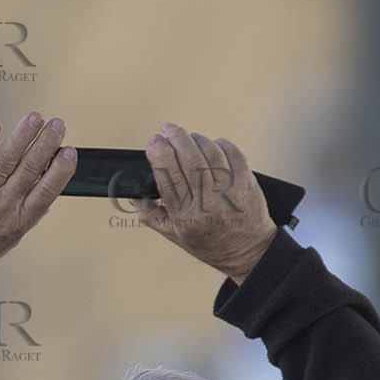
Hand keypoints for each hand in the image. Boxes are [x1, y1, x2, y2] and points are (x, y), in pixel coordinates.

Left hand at [0, 112, 75, 279]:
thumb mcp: (12, 239)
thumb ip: (28, 216)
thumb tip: (47, 200)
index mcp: (20, 219)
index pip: (46, 191)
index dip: (60, 170)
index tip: (69, 152)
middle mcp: (3, 204)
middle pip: (30, 169)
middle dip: (46, 144)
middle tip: (57, 125)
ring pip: (6, 160)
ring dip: (22, 136)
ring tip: (34, 119)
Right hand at [139, 125, 275, 283]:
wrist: (247, 250)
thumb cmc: (207, 241)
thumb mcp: (173, 234)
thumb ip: (150, 213)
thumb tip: (132, 192)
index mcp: (186, 217)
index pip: (169, 179)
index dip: (160, 155)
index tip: (153, 141)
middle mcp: (209, 203)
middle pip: (190, 160)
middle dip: (175, 138)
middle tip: (167, 129)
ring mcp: (231, 191)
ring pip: (210, 152)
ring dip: (195, 139)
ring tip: (186, 138)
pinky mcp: (246, 181)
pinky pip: (230, 152)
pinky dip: (218, 143)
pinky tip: (210, 145)